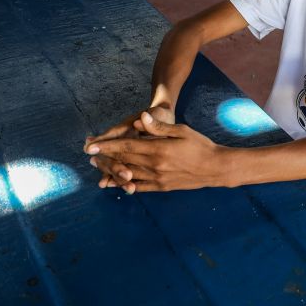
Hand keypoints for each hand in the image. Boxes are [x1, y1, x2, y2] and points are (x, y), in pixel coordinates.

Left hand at [84, 111, 230, 192]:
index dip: (107, 146)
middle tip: (90, 154)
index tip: (91, 145)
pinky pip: (139, 187)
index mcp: (158, 149)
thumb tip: (140, 119)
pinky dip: (126, 184)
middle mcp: (154, 166)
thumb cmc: (200, 145)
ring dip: (111, 171)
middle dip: (105, 157)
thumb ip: (158, 127)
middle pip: (123, 161)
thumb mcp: (181, 131)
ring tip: (98, 168)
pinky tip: (116, 183)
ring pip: (128, 175)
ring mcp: (157, 178)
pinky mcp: (162, 187)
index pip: (126, 147)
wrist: (215, 168)